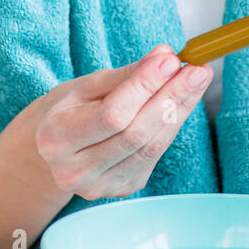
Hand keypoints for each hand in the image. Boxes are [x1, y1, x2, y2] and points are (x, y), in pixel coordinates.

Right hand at [31, 45, 213, 199]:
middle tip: (197, 70)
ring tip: (197, 82)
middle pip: (136, 134)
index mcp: (56, 138)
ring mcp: (99, 186)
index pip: (112, 114)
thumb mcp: (84, 86)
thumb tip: (165, 57)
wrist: (51, 152)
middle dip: (171, 98)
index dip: (144, 87)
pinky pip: (153, 157)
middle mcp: (74, 170)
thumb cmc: (66, 111)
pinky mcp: (121, 190)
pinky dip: (170, 127)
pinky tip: (180, 104)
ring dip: (179, 111)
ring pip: (151, 147)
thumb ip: (125, 75)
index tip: (170, 60)